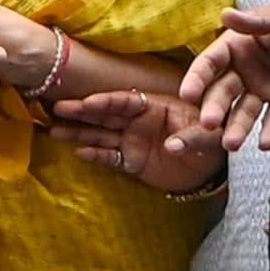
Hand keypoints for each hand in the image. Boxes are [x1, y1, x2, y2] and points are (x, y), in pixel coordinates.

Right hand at [57, 85, 230, 194]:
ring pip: (101, 135)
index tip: (87, 103)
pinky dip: (96, 156)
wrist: (213, 168)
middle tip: (57, 109)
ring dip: (79, 133)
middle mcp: (139, 122)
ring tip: (55, 131)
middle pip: (106, 115)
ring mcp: (133, 141)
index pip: (126, 101)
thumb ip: (193, 137)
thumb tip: (172, 145)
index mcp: (156, 107)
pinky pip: (110, 158)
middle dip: (82, 112)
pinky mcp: (132, 162)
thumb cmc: (213, 141)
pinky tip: (80, 153)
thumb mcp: (211, 136)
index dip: (106, 102)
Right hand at [182, 4, 269, 149]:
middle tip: (209, 123)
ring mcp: (260, 89)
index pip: (209, 64)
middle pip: (222, 92)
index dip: (196, 79)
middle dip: (214, 108)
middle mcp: (243, 71)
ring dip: (236, 128)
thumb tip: (226, 14)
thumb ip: (254, 20)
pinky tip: (266, 142)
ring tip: (231, 144)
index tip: (188, 94)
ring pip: (242, 112)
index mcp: (235, 46)